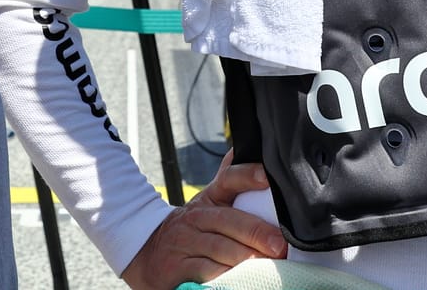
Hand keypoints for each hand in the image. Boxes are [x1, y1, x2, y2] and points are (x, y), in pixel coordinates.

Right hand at [122, 153, 286, 289]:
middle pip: (230, 221)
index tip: (266, 178)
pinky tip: (240, 276)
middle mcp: (197, 217)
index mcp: (209, 198)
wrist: (147, 252)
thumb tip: (243, 149)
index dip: (247, 175)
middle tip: (279, 244)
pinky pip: (207, 271)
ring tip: (267, 263)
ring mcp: (186, 242)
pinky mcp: (179, 267)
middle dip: (257, 232)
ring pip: (221, 249)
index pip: (228, 179)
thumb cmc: (188, 229)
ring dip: (245, 257)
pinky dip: (225, 275)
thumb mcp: (207, 202)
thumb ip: (229, 181)